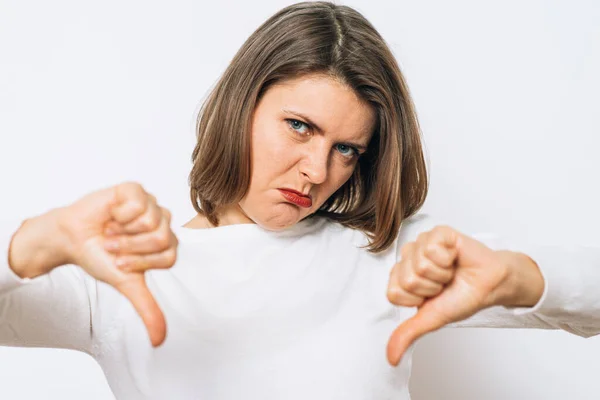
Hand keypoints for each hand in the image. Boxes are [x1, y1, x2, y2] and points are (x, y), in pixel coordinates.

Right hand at [60, 182, 177, 346]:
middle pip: (162, 238)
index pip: (168, 256)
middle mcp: (163, 222)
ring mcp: (151, 204)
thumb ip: (147, 308)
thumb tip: (160, 341)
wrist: (71, 238)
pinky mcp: (135, 189)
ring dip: (122, 232)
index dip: (140, 262)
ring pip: (151, 221)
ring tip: (110, 230)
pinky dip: (118, 214)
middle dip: (131, 247)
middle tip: (113, 245)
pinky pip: (137, 203)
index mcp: (167, 243)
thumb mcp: (126, 284)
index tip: (122, 261)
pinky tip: (110, 214)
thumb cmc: (100, 257)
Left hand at [385, 225, 542, 365]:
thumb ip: (408, 334)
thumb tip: (391, 358)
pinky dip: (448, 258)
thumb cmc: (462, 297)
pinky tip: (454, 257)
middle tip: (444, 283)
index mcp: (401, 278)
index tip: (432, 296)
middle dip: (431, 286)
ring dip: (442, 273)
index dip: (417, 299)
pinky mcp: (438, 232)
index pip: (394, 292)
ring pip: (420, 264)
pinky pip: (432, 248)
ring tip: (450, 271)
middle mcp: (408, 258)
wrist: (491, 284)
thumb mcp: (432, 319)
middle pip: (407, 279)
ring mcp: (421, 243)